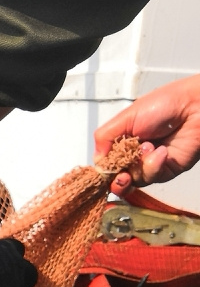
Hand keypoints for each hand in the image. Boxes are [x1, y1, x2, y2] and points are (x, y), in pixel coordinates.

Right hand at [94, 75, 199, 193]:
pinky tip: (161, 151)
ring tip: (149, 147)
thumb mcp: (125, 118)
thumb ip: (104, 138)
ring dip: (139, 166)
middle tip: (121, 175)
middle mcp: (133, 154)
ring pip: (134, 181)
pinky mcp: (166, 171)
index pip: (105, 163)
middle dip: (117, 179)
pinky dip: (154, 166)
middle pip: (116, 178)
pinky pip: (152, 178)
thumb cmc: (164, 104)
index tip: (103, 172)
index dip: (104, 170)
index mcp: (121, 141)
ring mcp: (149, 164)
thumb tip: (97, 161)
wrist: (194, 107)